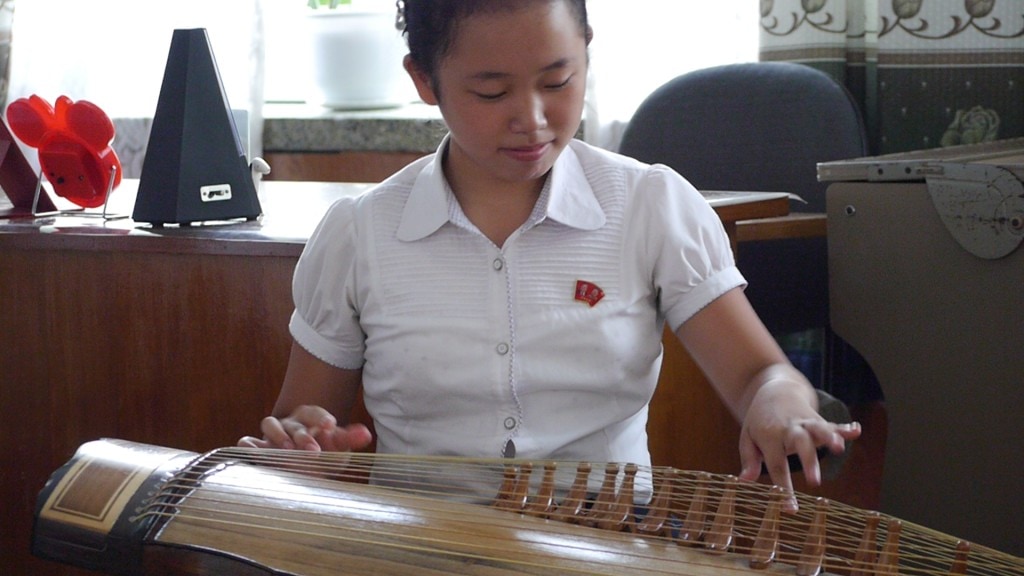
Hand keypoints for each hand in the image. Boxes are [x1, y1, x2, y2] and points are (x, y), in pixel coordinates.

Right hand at [237, 404, 372, 451]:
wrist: (300, 468)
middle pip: (294, 422)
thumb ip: (349, 439)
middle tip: (314, 451)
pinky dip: (250, 446)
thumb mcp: (337, 448)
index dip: (321, 417)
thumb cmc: (321, 454)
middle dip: (304, 435)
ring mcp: (271, 435)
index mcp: (309, 419)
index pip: (314, 412)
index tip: (330, 425)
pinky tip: (257, 454)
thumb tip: (366, 434)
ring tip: (288, 451)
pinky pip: (247, 441)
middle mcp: (289, 423)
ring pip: (269, 423)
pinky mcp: (256, 447)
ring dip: (278, 436)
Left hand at [736, 381, 861, 509]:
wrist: (774, 390)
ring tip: (839, 448)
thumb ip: (749, 459)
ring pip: (818, 429)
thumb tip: (745, 481)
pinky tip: (856, 431)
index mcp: (769, 437)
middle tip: (814, 482)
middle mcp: (788, 429)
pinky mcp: (818, 419)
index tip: (791, 509)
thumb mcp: (747, 437)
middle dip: (808, 462)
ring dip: (828, 437)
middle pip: (799, 445)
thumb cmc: (759, 421)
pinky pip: (832, 423)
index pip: (776, 465)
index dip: (783, 488)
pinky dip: (844, 428)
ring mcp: (805, 422)